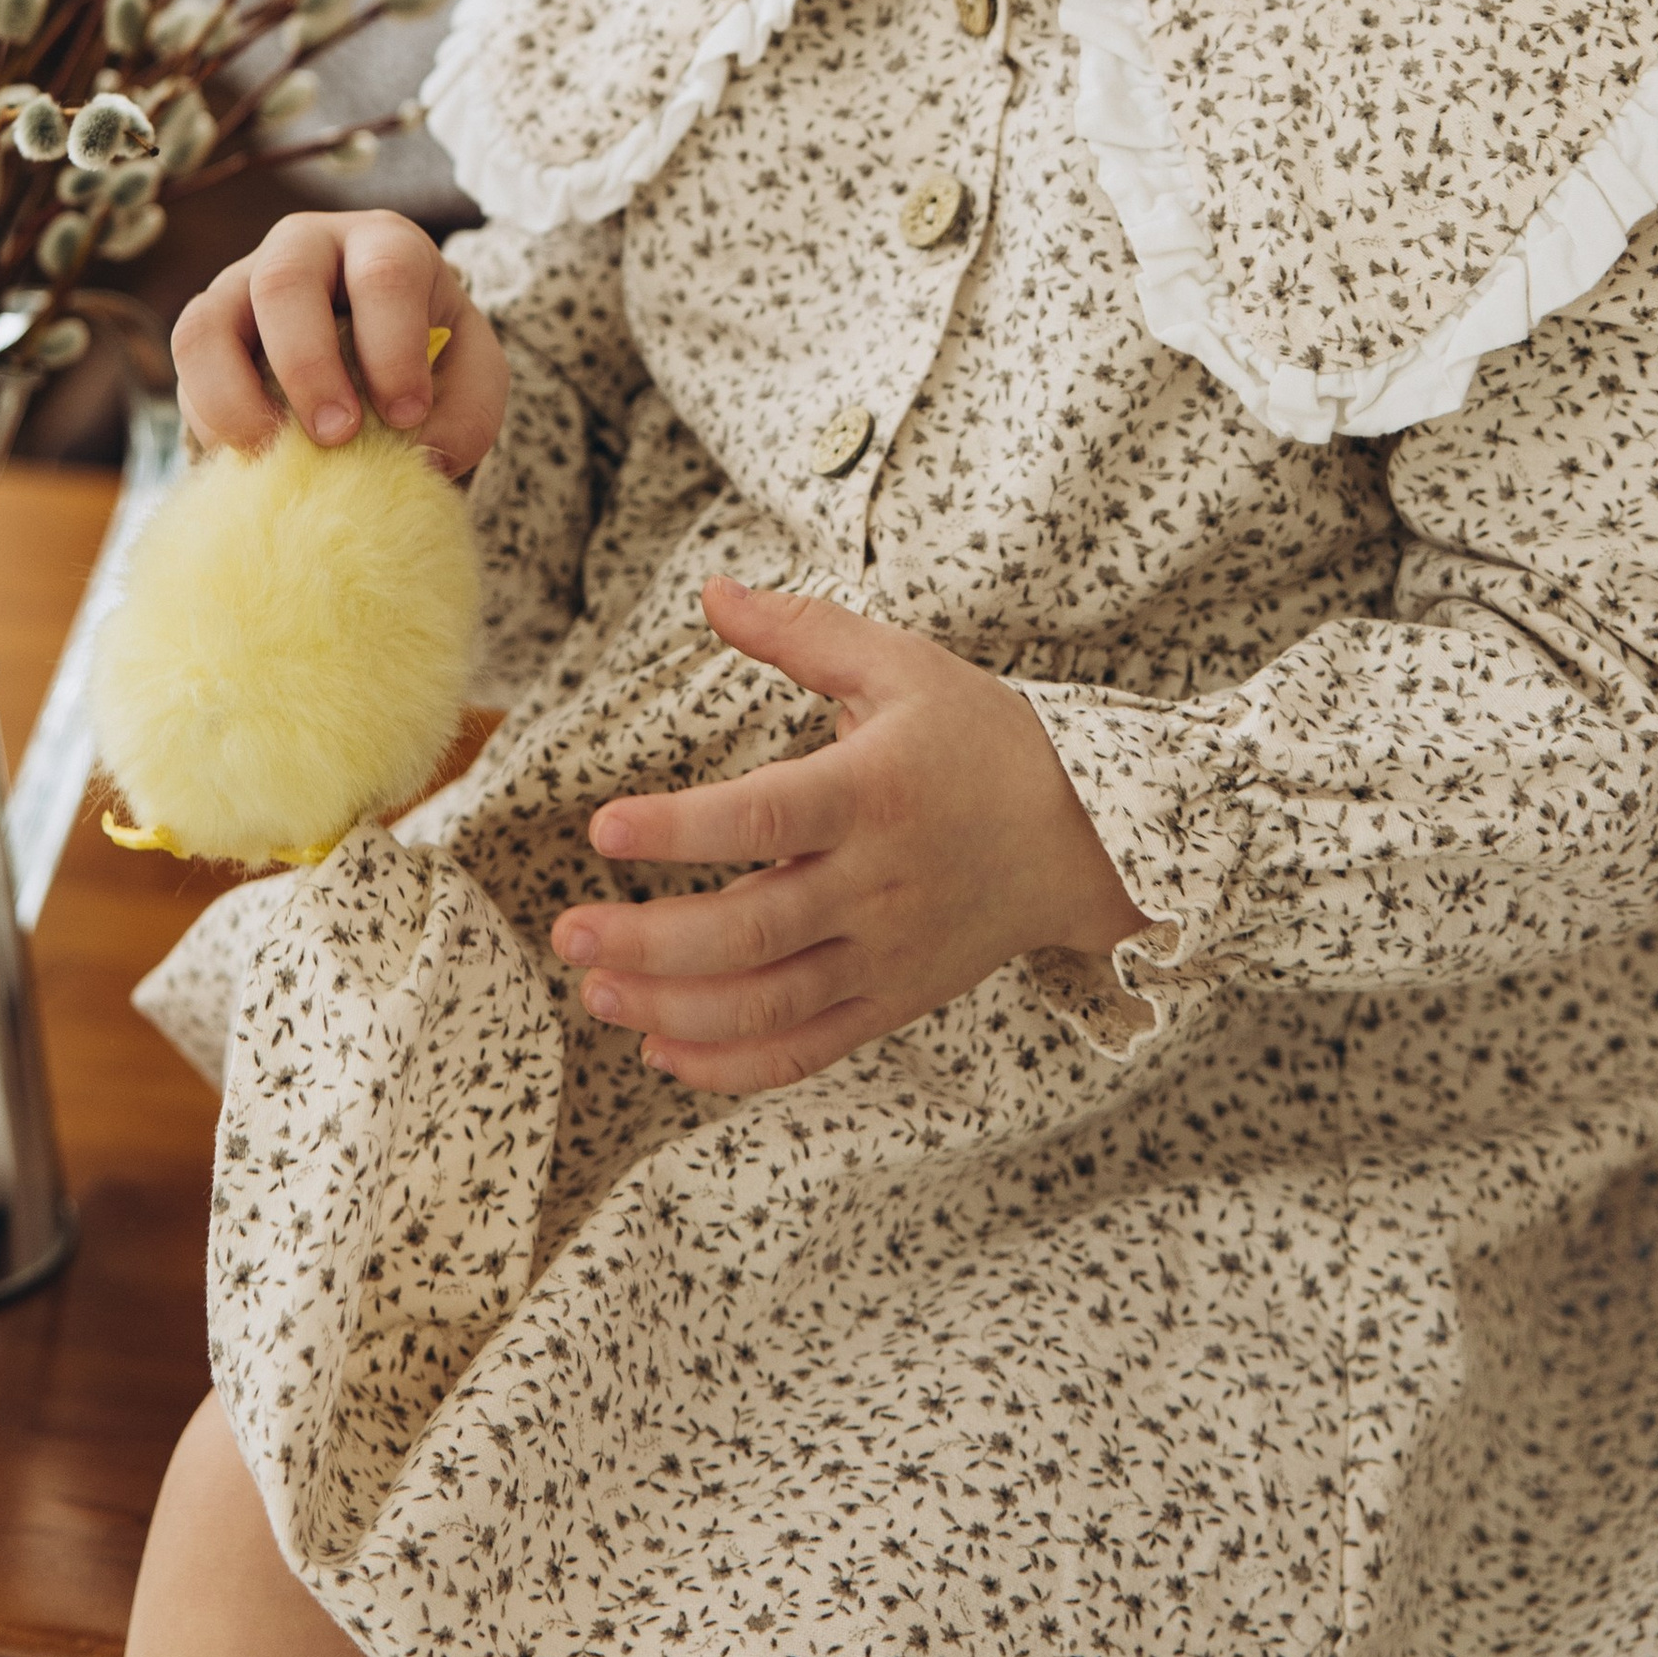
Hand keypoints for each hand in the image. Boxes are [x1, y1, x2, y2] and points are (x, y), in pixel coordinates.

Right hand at [170, 208, 507, 474]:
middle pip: (284, 282)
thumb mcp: (471, 377)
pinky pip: (186, 368)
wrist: (379, 355)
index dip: (392, 347)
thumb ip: (465, 415)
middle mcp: (305, 247)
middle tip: (337, 436)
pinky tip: (249, 457)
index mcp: (383, 244)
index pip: (384, 275)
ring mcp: (243, 284)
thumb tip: (423, 460)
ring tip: (273, 454)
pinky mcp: (206, 331)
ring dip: (234, 397)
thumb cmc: (430, 356)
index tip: (408, 416)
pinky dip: (208, 418)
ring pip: (209, 323)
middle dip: (307, 366)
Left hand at [550, 576, 1145, 1097]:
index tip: (604, 829)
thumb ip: (802, 632)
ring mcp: (885, 954)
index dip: (680, 829)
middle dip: (651, 942)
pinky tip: (665, 1052)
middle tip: (569, 933)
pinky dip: (735, 1064)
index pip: (762, 816)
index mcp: (871, 794)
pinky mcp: (892, 1000)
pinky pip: (807, 1047)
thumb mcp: (904, 666)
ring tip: (597, 994)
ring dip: (675, 1009)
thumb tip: (712, 592)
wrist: (1088, 841)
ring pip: (769, 1002)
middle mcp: (876, 884)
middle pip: (752, 929)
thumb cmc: (985, 745)